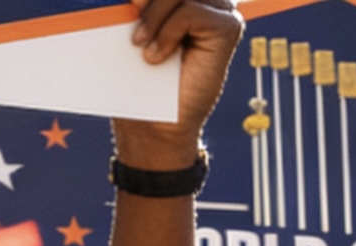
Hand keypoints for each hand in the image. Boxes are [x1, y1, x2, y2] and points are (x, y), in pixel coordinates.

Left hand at [111, 0, 242, 166]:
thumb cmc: (135, 81)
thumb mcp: (127, 33)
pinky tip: (155, 55)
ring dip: (152, 15)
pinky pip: (193, 10)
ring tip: (138, 45)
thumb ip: (134, 7)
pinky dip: (169, 30)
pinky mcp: (228, 27)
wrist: (152, 124)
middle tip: (130, 18)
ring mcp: (219, 10)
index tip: (132, 2)